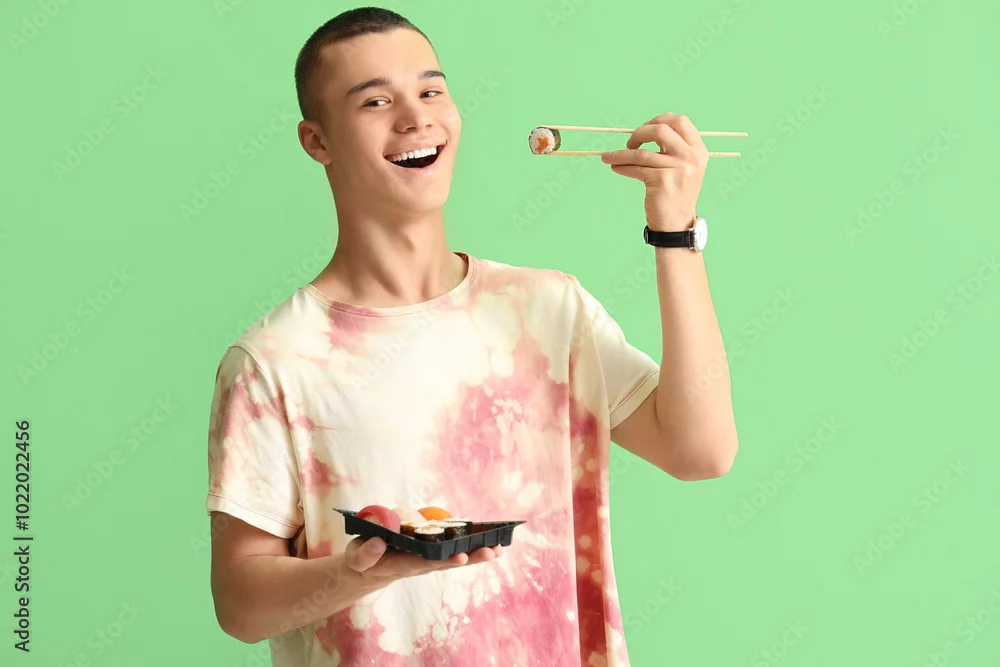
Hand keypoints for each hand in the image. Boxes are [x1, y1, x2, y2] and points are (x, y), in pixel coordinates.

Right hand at [342, 536, 501, 588]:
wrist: (365, 569)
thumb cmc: (360, 561)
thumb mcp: (357, 558)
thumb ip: (366, 553)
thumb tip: (379, 543)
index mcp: (400, 564)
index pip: (424, 562)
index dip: (442, 560)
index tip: (460, 557)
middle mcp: (418, 563)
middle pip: (446, 561)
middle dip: (470, 557)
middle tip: (492, 553)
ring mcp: (425, 559)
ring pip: (453, 557)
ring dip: (476, 554)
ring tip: (499, 550)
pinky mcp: (429, 552)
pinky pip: (451, 549)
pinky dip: (469, 546)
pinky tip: (488, 542)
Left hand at [601, 113, 708, 231]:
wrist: (677, 223)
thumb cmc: (676, 194)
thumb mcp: (684, 167)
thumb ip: (674, 148)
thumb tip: (647, 128)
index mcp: (698, 150)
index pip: (680, 121)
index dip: (659, 120)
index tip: (646, 128)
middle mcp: (691, 157)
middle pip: (661, 129)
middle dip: (640, 132)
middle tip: (630, 142)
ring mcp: (678, 168)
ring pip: (642, 152)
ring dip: (621, 154)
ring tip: (610, 157)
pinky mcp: (662, 180)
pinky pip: (636, 167)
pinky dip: (622, 166)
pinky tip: (615, 167)